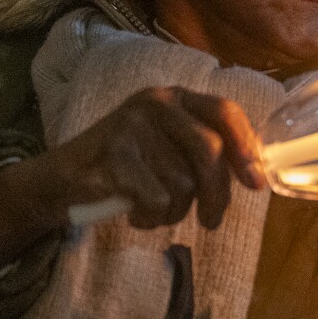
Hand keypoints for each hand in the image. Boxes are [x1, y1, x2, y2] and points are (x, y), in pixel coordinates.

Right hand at [0, 87, 266, 263]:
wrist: (61, 179)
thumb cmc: (126, 167)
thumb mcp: (167, 147)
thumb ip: (204, 150)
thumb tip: (256, 171)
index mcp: (176, 97)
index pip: (225, 112)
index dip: (247, 148)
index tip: (256, 184)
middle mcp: (156, 102)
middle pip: (209, 152)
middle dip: (217, 195)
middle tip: (211, 221)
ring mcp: (133, 125)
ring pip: (183, 182)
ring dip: (174, 212)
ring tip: (156, 211)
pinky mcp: (114, 153)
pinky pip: (156, 198)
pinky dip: (151, 218)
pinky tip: (136, 215)